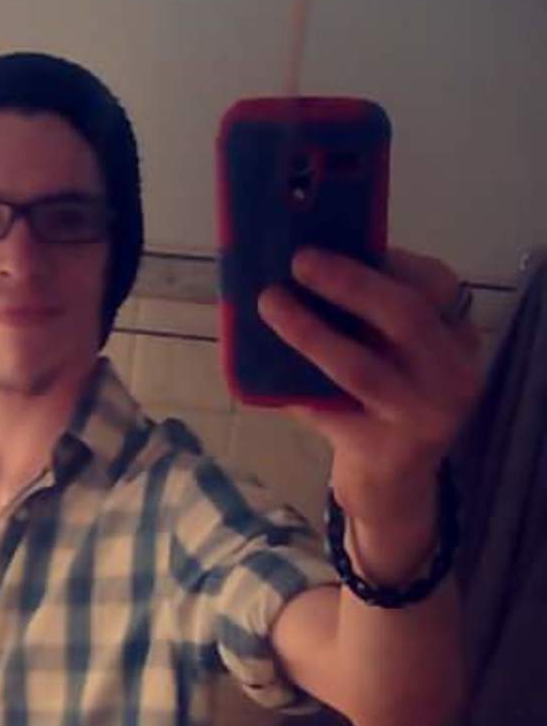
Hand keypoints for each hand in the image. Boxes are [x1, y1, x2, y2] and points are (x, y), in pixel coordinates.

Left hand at [256, 245, 484, 523]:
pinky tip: (267, 372)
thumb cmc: (388, 402)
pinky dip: (295, 387)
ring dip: (309, 332)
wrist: (395, 484)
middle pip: (406, 316)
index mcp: (458, 339)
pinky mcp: (386, 450)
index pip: (438, 285)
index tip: (349, 241)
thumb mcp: (401, 354)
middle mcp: (452, 376)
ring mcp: (422, 417)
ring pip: (360, 366)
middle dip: (350, 283)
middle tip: (301, 262)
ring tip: (270, 304)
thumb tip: (309, 261)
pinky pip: (330, 410)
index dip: (393, 260)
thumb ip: (375, 315)